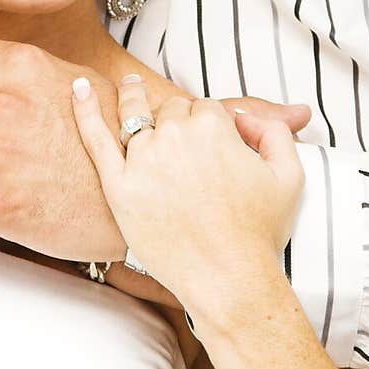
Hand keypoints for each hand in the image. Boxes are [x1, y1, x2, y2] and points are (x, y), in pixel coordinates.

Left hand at [72, 76, 303, 310]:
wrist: (229, 281)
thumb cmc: (260, 233)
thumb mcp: (290, 175)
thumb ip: (275, 132)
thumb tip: (246, 118)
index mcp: (214, 126)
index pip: (204, 108)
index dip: (209, 123)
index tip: (212, 140)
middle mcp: (175, 135)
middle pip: (171, 111)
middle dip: (177, 120)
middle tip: (180, 139)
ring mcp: (142, 160)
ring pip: (135, 117)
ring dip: (132, 97)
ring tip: (129, 87)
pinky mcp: (119, 187)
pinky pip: (96, 140)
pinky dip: (86, 110)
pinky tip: (78, 89)